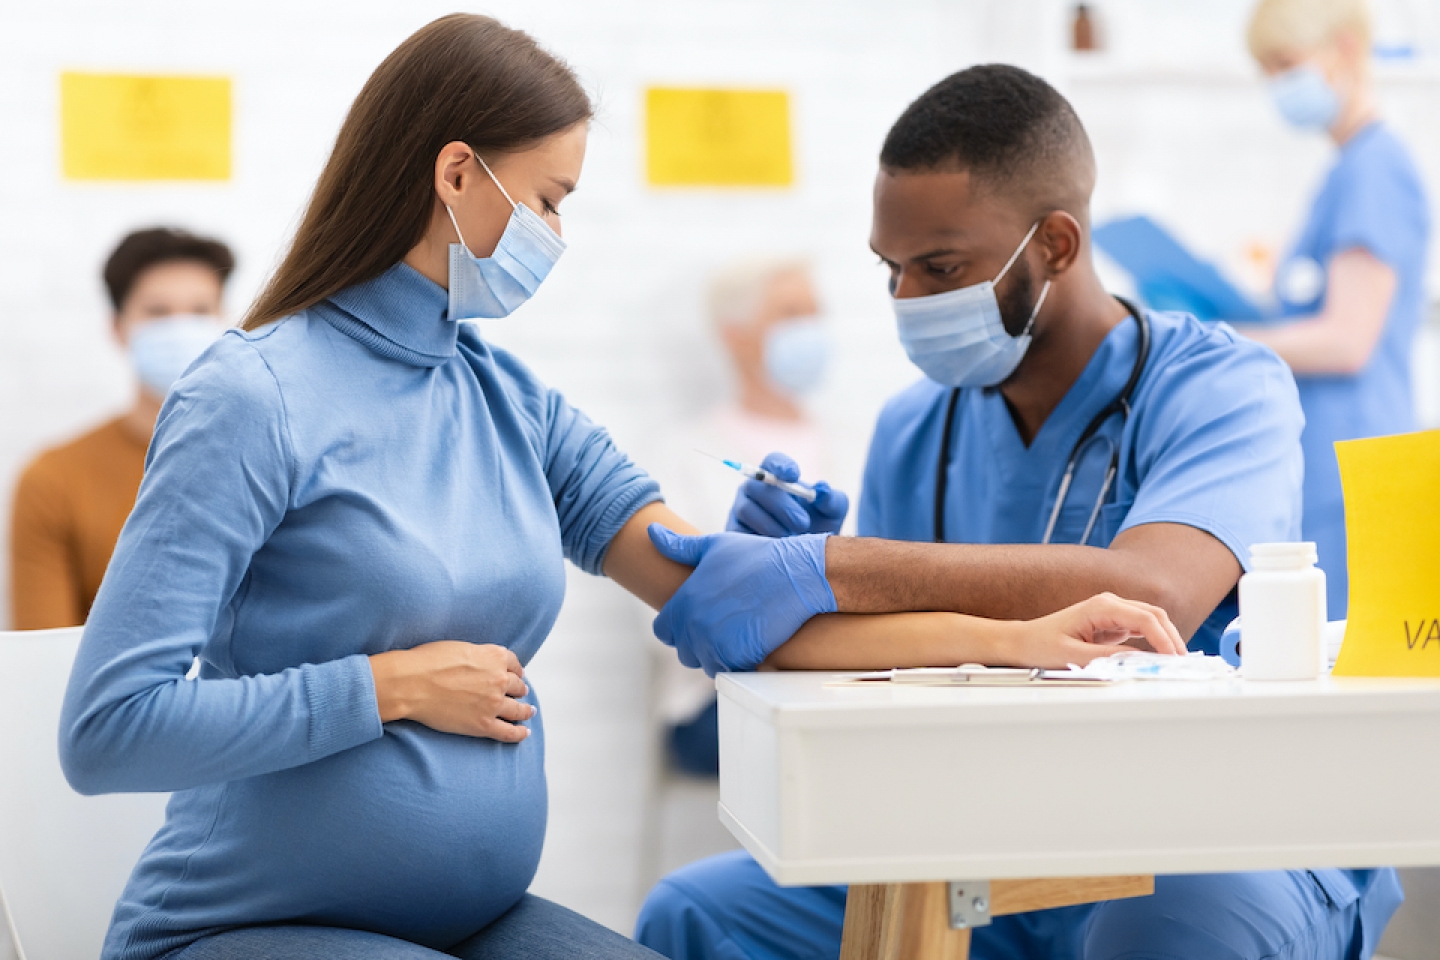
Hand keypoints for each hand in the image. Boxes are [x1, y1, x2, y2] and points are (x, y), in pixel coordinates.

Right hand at [369, 641, 534, 741]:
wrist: (412, 683)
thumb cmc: (428, 661)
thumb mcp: (460, 647)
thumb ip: (479, 656)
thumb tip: (482, 663)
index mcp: (494, 656)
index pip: (514, 663)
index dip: (516, 670)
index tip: (516, 674)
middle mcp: (500, 678)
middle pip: (518, 686)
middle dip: (519, 689)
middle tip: (520, 693)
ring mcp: (494, 703)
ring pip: (518, 709)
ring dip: (525, 710)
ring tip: (528, 712)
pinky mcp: (484, 724)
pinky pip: (509, 732)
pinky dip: (519, 733)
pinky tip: (524, 733)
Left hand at [648, 524, 836, 674]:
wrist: (797, 574)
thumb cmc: (757, 556)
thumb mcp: (714, 545)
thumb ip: (679, 545)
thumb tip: (651, 530)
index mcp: (684, 602)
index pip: (663, 631)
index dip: (678, 628)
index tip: (697, 620)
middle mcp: (695, 626)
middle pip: (684, 652)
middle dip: (699, 645)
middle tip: (723, 629)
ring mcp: (717, 644)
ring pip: (707, 664)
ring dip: (719, 656)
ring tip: (738, 637)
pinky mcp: (741, 657)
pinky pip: (731, 671)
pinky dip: (740, 663)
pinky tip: (752, 644)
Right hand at [727, 452, 848, 537]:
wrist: (806, 558)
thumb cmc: (820, 526)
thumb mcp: (834, 513)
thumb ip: (831, 499)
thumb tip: (821, 490)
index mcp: (778, 476)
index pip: (773, 461)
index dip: (780, 465)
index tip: (794, 476)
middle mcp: (754, 489)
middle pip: (756, 485)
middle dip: (780, 505)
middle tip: (803, 523)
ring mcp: (740, 509)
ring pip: (746, 509)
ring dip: (771, 525)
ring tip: (791, 540)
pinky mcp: (732, 532)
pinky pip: (737, 532)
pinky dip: (757, 540)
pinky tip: (774, 549)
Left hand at [1006, 593, 1186, 667]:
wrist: (1023, 641)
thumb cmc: (1041, 645)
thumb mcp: (1074, 657)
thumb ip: (1109, 657)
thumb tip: (1141, 660)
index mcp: (1101, 606)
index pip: (1145, 619)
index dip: (1164, 639)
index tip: (1174, 658)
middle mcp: (1109, 603)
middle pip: (1154, 615)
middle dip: (1171, 638)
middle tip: (1182, 663)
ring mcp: (1112, 612)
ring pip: (1150, 620)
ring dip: (1165, 638)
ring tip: (1176, 662)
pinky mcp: (1111, 623)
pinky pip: (1140, 629)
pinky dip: (1154, 641)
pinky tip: (1160, 657)